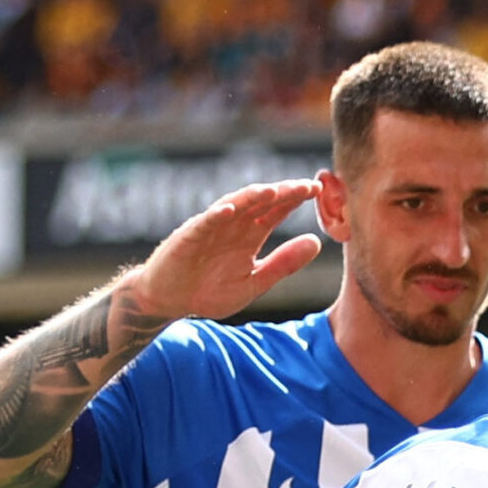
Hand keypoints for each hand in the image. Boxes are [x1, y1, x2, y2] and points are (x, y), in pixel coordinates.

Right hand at [125, 180, 324, 323]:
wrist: (169, 301)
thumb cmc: (209, 290)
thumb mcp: (254, 282)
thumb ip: (283, 264)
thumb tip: (316, 242)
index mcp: (250, 235)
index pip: (276, 210)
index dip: (295, 199)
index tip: (318, 191)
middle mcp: (232, 225)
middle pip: (260, 203)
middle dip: (282, 193)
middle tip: (306, 186)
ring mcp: (210, 228)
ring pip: (234, 206)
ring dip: (252, 197)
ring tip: (272, 191)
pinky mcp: (188, 238)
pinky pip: (203, 224)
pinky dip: (216, 216)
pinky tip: (230, 210)